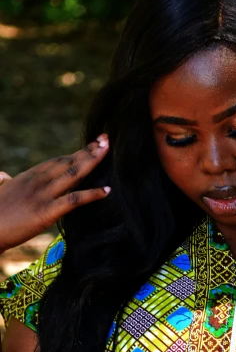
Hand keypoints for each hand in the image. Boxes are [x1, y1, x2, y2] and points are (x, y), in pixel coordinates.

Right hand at [0, 135, 110, 253]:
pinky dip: (92, 194)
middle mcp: (37, 182)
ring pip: (73, 173)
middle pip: (68, 162)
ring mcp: (42, 195)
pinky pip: (74, 200)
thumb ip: (4, 182)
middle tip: (106, 139)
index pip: (57, 161)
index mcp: (28, 177)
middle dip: (88, 150)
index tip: (91, 144)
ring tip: (108, 150)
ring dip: (92, 161)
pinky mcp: (46, 212)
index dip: (75, 152)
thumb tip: (4, 176)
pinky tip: (107, 190)